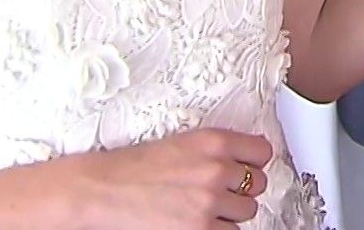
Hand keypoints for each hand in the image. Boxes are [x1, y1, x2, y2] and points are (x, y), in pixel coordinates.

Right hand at [69, 128, 273, 227]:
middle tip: (218, 192)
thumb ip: (216, 152)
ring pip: (247, 212)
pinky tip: (197, 222)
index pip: (262, 152)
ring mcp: (210, 203)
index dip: (254, 163)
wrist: (101, 190)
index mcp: (213, 142)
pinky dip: (216, 229)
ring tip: (202, 208)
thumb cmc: (133, 167)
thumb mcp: (182, 144)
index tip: (246, 168)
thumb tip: (244, 164)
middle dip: (240, 189)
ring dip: (229, 213)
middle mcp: (217, 170)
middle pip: (258, 184)